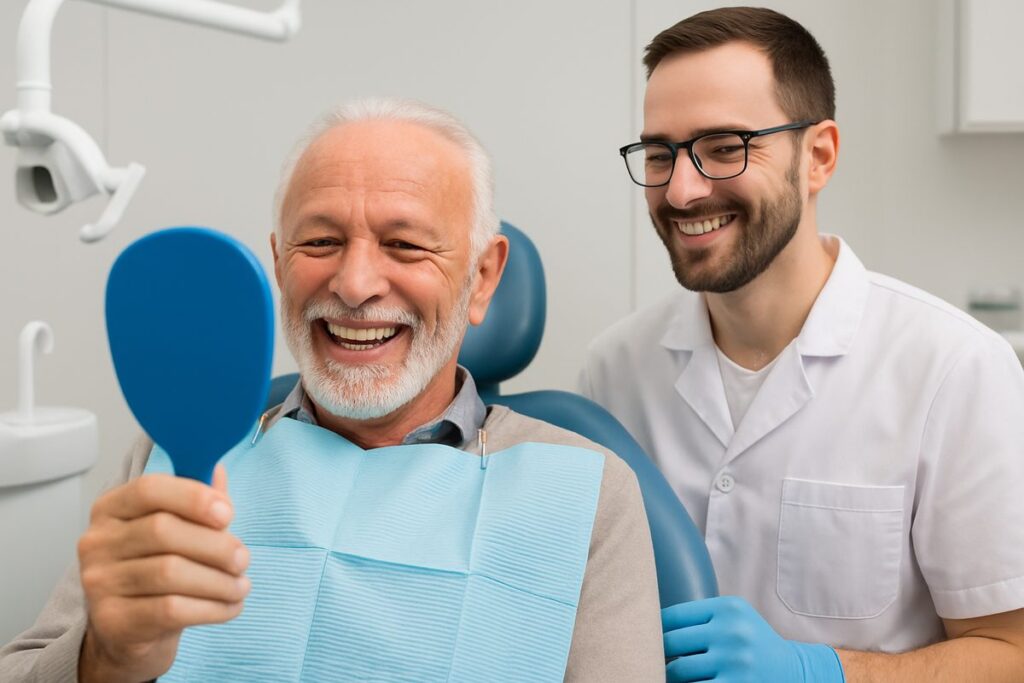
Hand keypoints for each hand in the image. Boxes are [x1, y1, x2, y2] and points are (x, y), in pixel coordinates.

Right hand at [76, 465, 249, 682]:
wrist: (129, 632)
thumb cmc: (158, 570)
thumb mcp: (178, 530)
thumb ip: (197, 500)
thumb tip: (217, 469)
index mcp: (112, 509)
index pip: (148, 488)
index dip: (193, 497)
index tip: (228, 514)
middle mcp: (97, 542)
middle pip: (163, 530)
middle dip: (216, 545)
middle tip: (243, 559)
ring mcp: (98, 582)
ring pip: (170, 572)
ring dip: (219, 580)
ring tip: (241, 586)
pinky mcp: (111, 620)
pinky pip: (171, 609)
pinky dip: (211, 607)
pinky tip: (229, 606)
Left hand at [663, 596, 844, 682]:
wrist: (795, 672)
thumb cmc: (753, 643)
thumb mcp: (735, 618)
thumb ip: (701, 617)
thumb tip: (650, 623)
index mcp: (728, 608)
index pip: (673, 615)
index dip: (654, 627)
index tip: (647, 634)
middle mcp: (732, 632)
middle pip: (671, 643)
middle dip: (661, 653)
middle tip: (657, 657)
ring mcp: (735, 662)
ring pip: (678, 670)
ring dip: (670, 675)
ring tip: (671, 674)